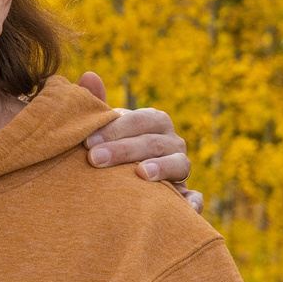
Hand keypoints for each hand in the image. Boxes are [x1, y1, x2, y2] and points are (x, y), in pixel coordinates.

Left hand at [79, 70, 201, 211]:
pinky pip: (195, 198)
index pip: (141, 120)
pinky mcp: (187, 197)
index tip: (87, 142)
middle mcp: (172, 143)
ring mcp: (182, 169)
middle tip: (94, 159)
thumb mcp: (105, 129)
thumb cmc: (113, 149)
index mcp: (154, 123)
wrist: (128, 186)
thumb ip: (98, 107)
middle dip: (125, 149)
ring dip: (161, 168)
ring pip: (179, 165)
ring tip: (139, 174)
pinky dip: (192, 202)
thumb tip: (88, 75)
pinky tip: (182, 206)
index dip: (116, 129)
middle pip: (155, 142)